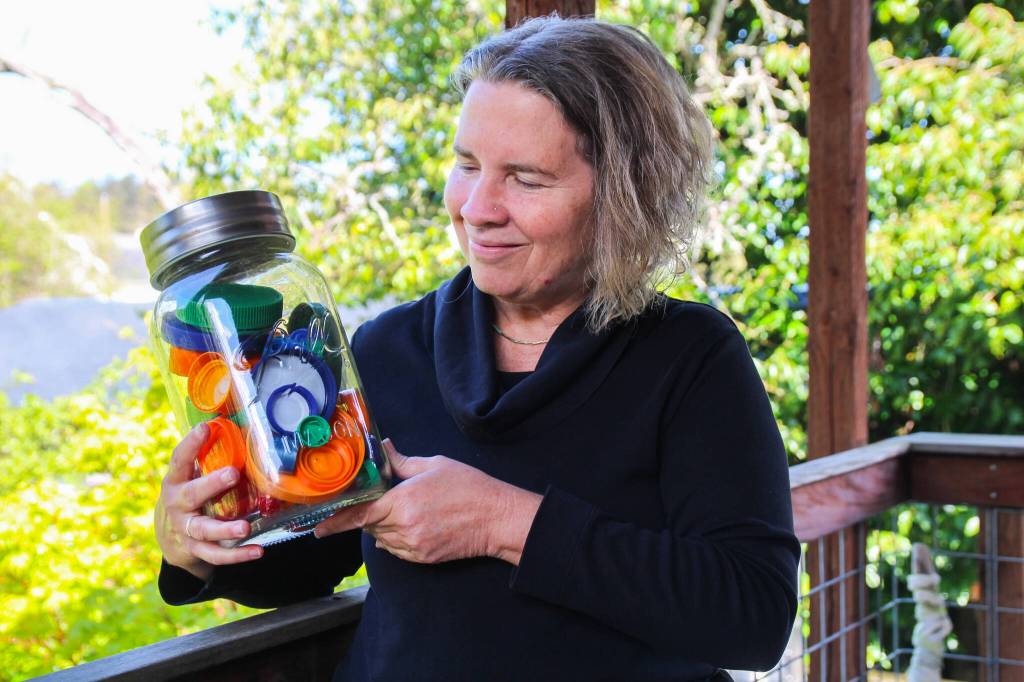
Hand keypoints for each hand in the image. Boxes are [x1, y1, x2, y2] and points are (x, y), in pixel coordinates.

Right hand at [154, 423, 262, 580]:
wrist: (169, 538)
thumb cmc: (188, 496)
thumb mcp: (189, 477)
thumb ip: (207, 459)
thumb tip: (238, 427)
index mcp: (175, 482)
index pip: (179, 460)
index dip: (191, 443)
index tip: (206, 427)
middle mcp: (177, 505)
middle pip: (191, 495)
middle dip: (211, 485)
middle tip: (232, 474)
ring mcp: (185, 529)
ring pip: (204, 530)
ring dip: (225, 529)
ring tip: (244, 527)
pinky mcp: (195, 550)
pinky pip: (217, 555)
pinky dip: (238, 554)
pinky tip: (258, 551)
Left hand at [314, 440, 541, 564]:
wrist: (497, 518)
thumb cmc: (469, 487)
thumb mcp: (434, 465)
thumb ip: (401, 462)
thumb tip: (382, 449)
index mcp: (403, 501)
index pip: (359, 514)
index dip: (336, 521)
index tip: (318, 527)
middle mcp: (404, 527)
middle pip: (369, 525)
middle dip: (370, 513)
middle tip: (386, 499)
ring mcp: (413, 546)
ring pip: (381, 539)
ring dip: (383, 526)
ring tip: (408, 510)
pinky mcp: (423, 558)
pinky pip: (396, 550)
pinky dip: (396, 539)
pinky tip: (415, 524)